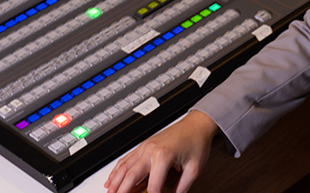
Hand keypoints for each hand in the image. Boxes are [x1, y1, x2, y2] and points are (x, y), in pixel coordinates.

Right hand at [104, 110, 218, 192]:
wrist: (197, 124)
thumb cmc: (197, 141)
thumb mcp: (195, 167)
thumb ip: (184, 186)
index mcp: (163, 156)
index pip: (153, 185)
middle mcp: (151, 151)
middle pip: (131, 176)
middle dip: (122, 191)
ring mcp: (145, 147)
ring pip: (124, 167)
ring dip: (114, 182)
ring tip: (110, 192)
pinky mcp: (143, 145)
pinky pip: (126, 159)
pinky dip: (116, 170)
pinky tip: (111, 180)